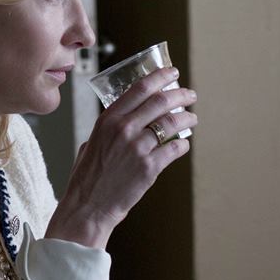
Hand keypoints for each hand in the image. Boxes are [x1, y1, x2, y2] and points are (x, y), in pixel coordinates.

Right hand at [45, 66, 196, 248]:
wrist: (88, 207)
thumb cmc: (88, 177)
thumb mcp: (92, 141)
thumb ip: (111, 127)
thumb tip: (132, 116)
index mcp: (108, 119)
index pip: (140, 88)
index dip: (160, 76)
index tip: (172, 72)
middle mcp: (124, 129)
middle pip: (161, 101)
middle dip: (181, 95)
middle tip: (189, 95)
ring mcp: (138, 148)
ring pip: (172, 123)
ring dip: (187, 118)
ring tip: (191, 119)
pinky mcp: (150, 167)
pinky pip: (175, 148)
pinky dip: (182, 144)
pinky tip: (182, 144)